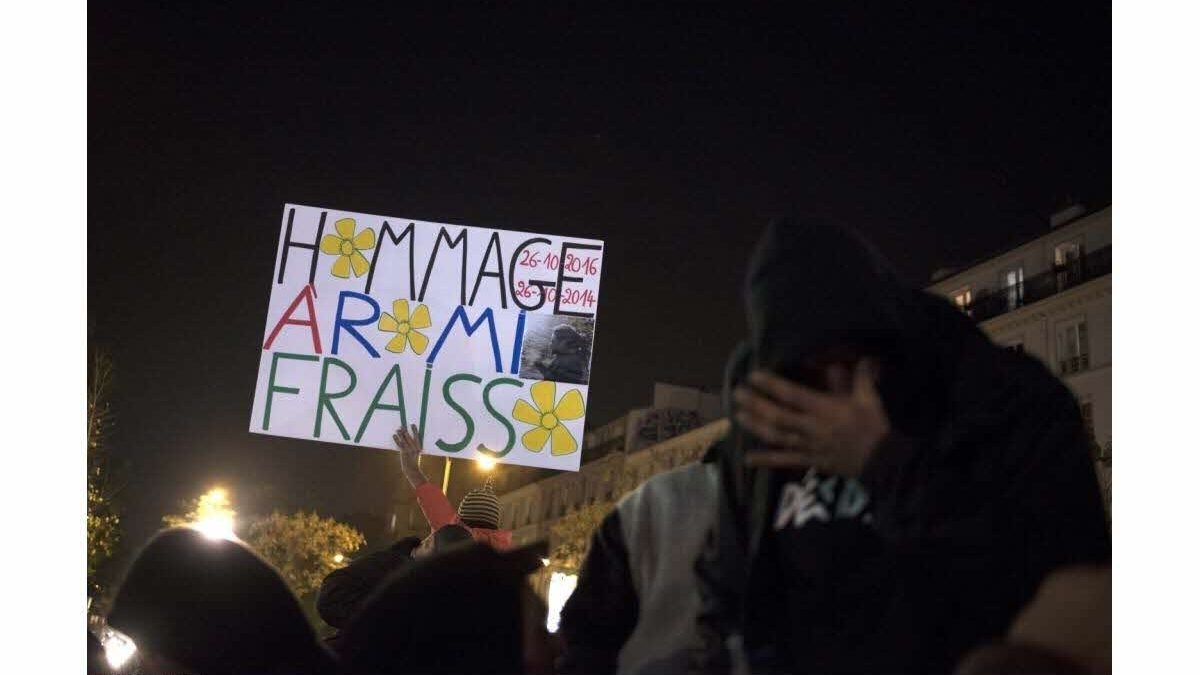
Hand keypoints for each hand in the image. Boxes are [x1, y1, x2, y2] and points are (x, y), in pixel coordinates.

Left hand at [393, 425, 427, 485]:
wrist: (412, 470)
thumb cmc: (414, 461)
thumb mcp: (417, 453)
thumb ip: (414, 446)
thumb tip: (407, 438)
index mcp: (419, 447)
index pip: (417, 436)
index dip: (414, 430)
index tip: (412, 424)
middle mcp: (414, 448)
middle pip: (409, 437)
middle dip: (405, 431)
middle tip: (402, 426)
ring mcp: (409, 450)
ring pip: (404, 439)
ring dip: (400, 434)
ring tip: (397, 430)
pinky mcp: (403, 452)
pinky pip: (399, 444)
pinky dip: (396, 439)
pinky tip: (394, 435)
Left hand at [733, 360, 889, 476]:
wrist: (887, 461)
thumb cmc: (878, 426)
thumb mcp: (870, 397)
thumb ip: (861, 375)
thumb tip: (858, 355)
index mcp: (826, 409)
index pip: (793, 395)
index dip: (772, 385)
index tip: (754, 375)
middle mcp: (813, 428)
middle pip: (778, 416)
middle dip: (756, 404)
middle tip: (737, 393)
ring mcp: (810, 447)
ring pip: (777, 436)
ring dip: (756, 426)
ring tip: (737, 415)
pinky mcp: (811, 462)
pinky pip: (785, 461)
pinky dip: (766, 460)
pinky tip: (747, 459)